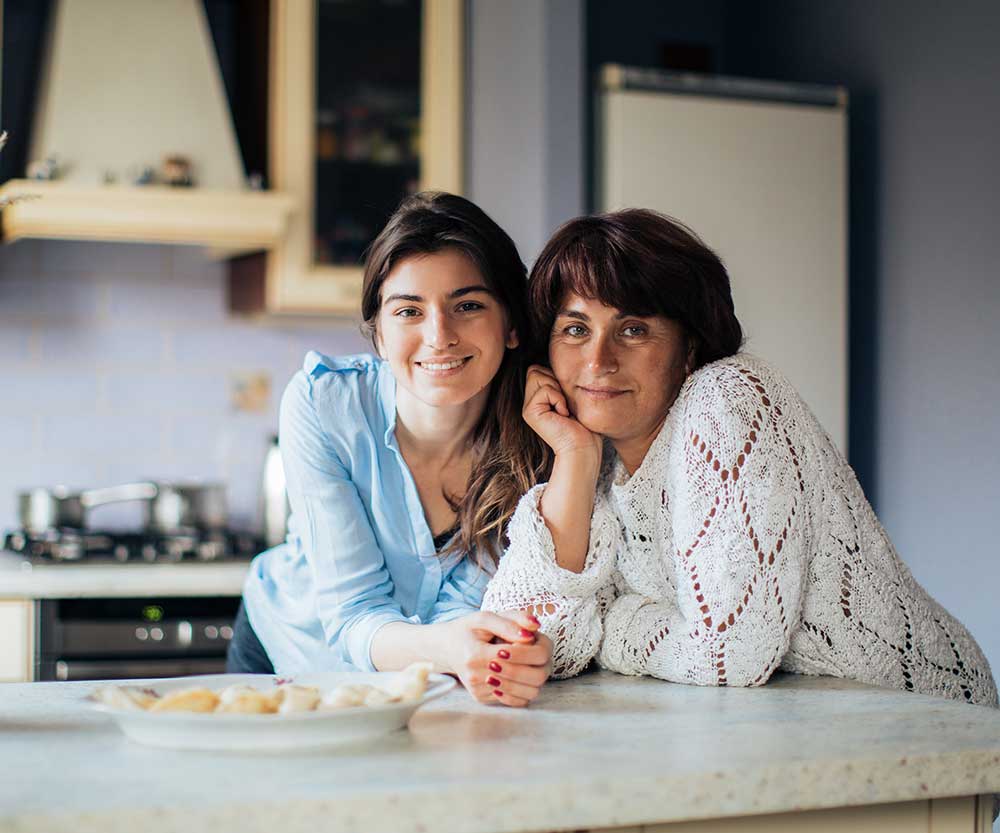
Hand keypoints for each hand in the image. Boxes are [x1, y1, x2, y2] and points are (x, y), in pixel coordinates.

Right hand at [438, 610, 552, 706]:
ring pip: (525, 692)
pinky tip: (519, 671)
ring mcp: (479, 690)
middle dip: (532, 661)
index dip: (525, 646)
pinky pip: (517, 699)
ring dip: (533, 676)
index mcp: (474, 655)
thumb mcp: (484, 618)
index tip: (526, 637)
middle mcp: (475, 677)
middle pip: (522, 676)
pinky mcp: (484, 699)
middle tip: (531, 648)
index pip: (511, 655)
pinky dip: (525, 685)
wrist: (449, 648)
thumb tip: (532, 631)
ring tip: (526, 660)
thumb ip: (509, 622)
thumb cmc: (469, 630)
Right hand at [523, 365, 601, 460]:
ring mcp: (528, 408)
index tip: (566, 397)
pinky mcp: (530, 412)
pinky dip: (559, 399)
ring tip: (563, 408)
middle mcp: (529, 402)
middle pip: (534, 369)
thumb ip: (559, 381)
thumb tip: (557, 360)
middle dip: (554, 380)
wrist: (583, 447)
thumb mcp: (570, 396)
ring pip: (537, 374)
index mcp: (537, 397)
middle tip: (564, 402)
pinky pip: (545, 389)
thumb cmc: (583, 424)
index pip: (538, 368)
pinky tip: (563, 415)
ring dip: (557, 389)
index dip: (555, 376)